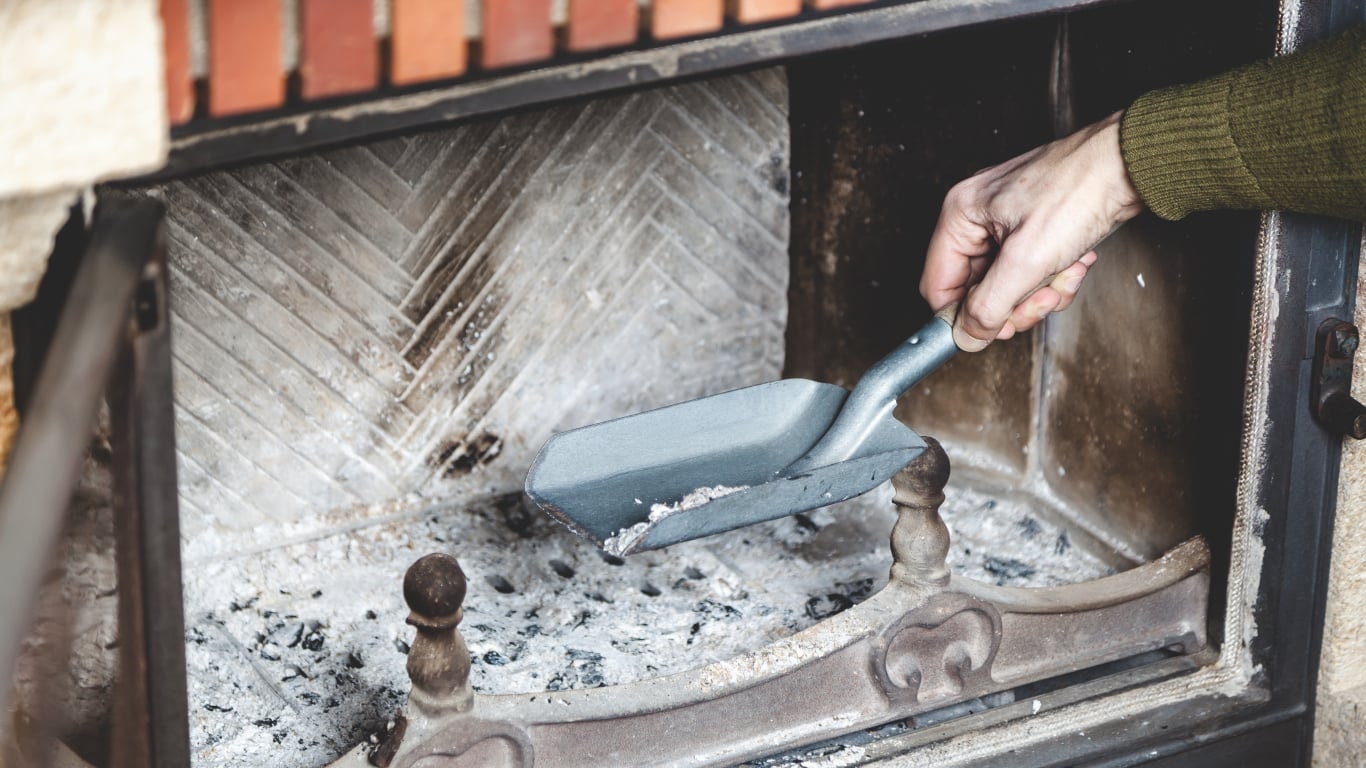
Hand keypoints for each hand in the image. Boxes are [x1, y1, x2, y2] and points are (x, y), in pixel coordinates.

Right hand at [920, 111, 1144, 350]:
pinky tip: (1075, 261)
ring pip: (1007, 285)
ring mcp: (1005, 223)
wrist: (1130, 164)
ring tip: (1066, 271)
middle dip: (1015, 302)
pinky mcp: (1033, 229)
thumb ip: (989, 305)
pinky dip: (1054, 276)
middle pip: (976, 290)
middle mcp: (976, 217)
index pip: (938, 286)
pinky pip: (1030, 272)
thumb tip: (967, 335)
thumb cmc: (1081, 189)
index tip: (995, 328)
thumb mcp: (1027, 260)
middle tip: (1042, 298)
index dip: (965, 315)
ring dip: (1040, 291)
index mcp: (960, 215)